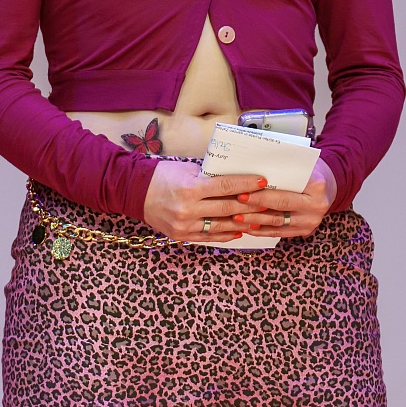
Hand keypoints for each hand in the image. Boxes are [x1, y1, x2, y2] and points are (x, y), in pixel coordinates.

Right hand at [141, 159, 274, 241]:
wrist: (136, 193)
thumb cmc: (163, 176)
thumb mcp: (186, 169)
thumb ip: (209, 176)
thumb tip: (234, 177)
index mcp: (190, 189)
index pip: (225, 186)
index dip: (246, 184)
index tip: (262, 181)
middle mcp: (188, 210)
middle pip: (227, 209)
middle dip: (251, 205)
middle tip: (269, 201)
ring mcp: (185, 226)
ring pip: (221, 225)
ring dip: (243, 223)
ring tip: (260, 218)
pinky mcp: (182, 236)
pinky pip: (209, 236)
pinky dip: (226, 234)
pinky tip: (239, 231)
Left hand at [236, 160, 337, 240]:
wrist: (328, 185)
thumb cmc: (308, 171)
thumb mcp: (299, 163)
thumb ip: (281, 167)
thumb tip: (252, 167)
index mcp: (317, 186)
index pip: (284, 192)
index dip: (261, 193)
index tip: (242, 191)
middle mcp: (317, 206)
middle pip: (280, 208)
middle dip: (255, 206)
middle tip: (236, 203)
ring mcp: (311, 221)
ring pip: (277, 223)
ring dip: (255, 221)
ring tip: (236, 217)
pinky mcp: (304, 231)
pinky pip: (279, 233)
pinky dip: (262, 230)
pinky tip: (248, 227)